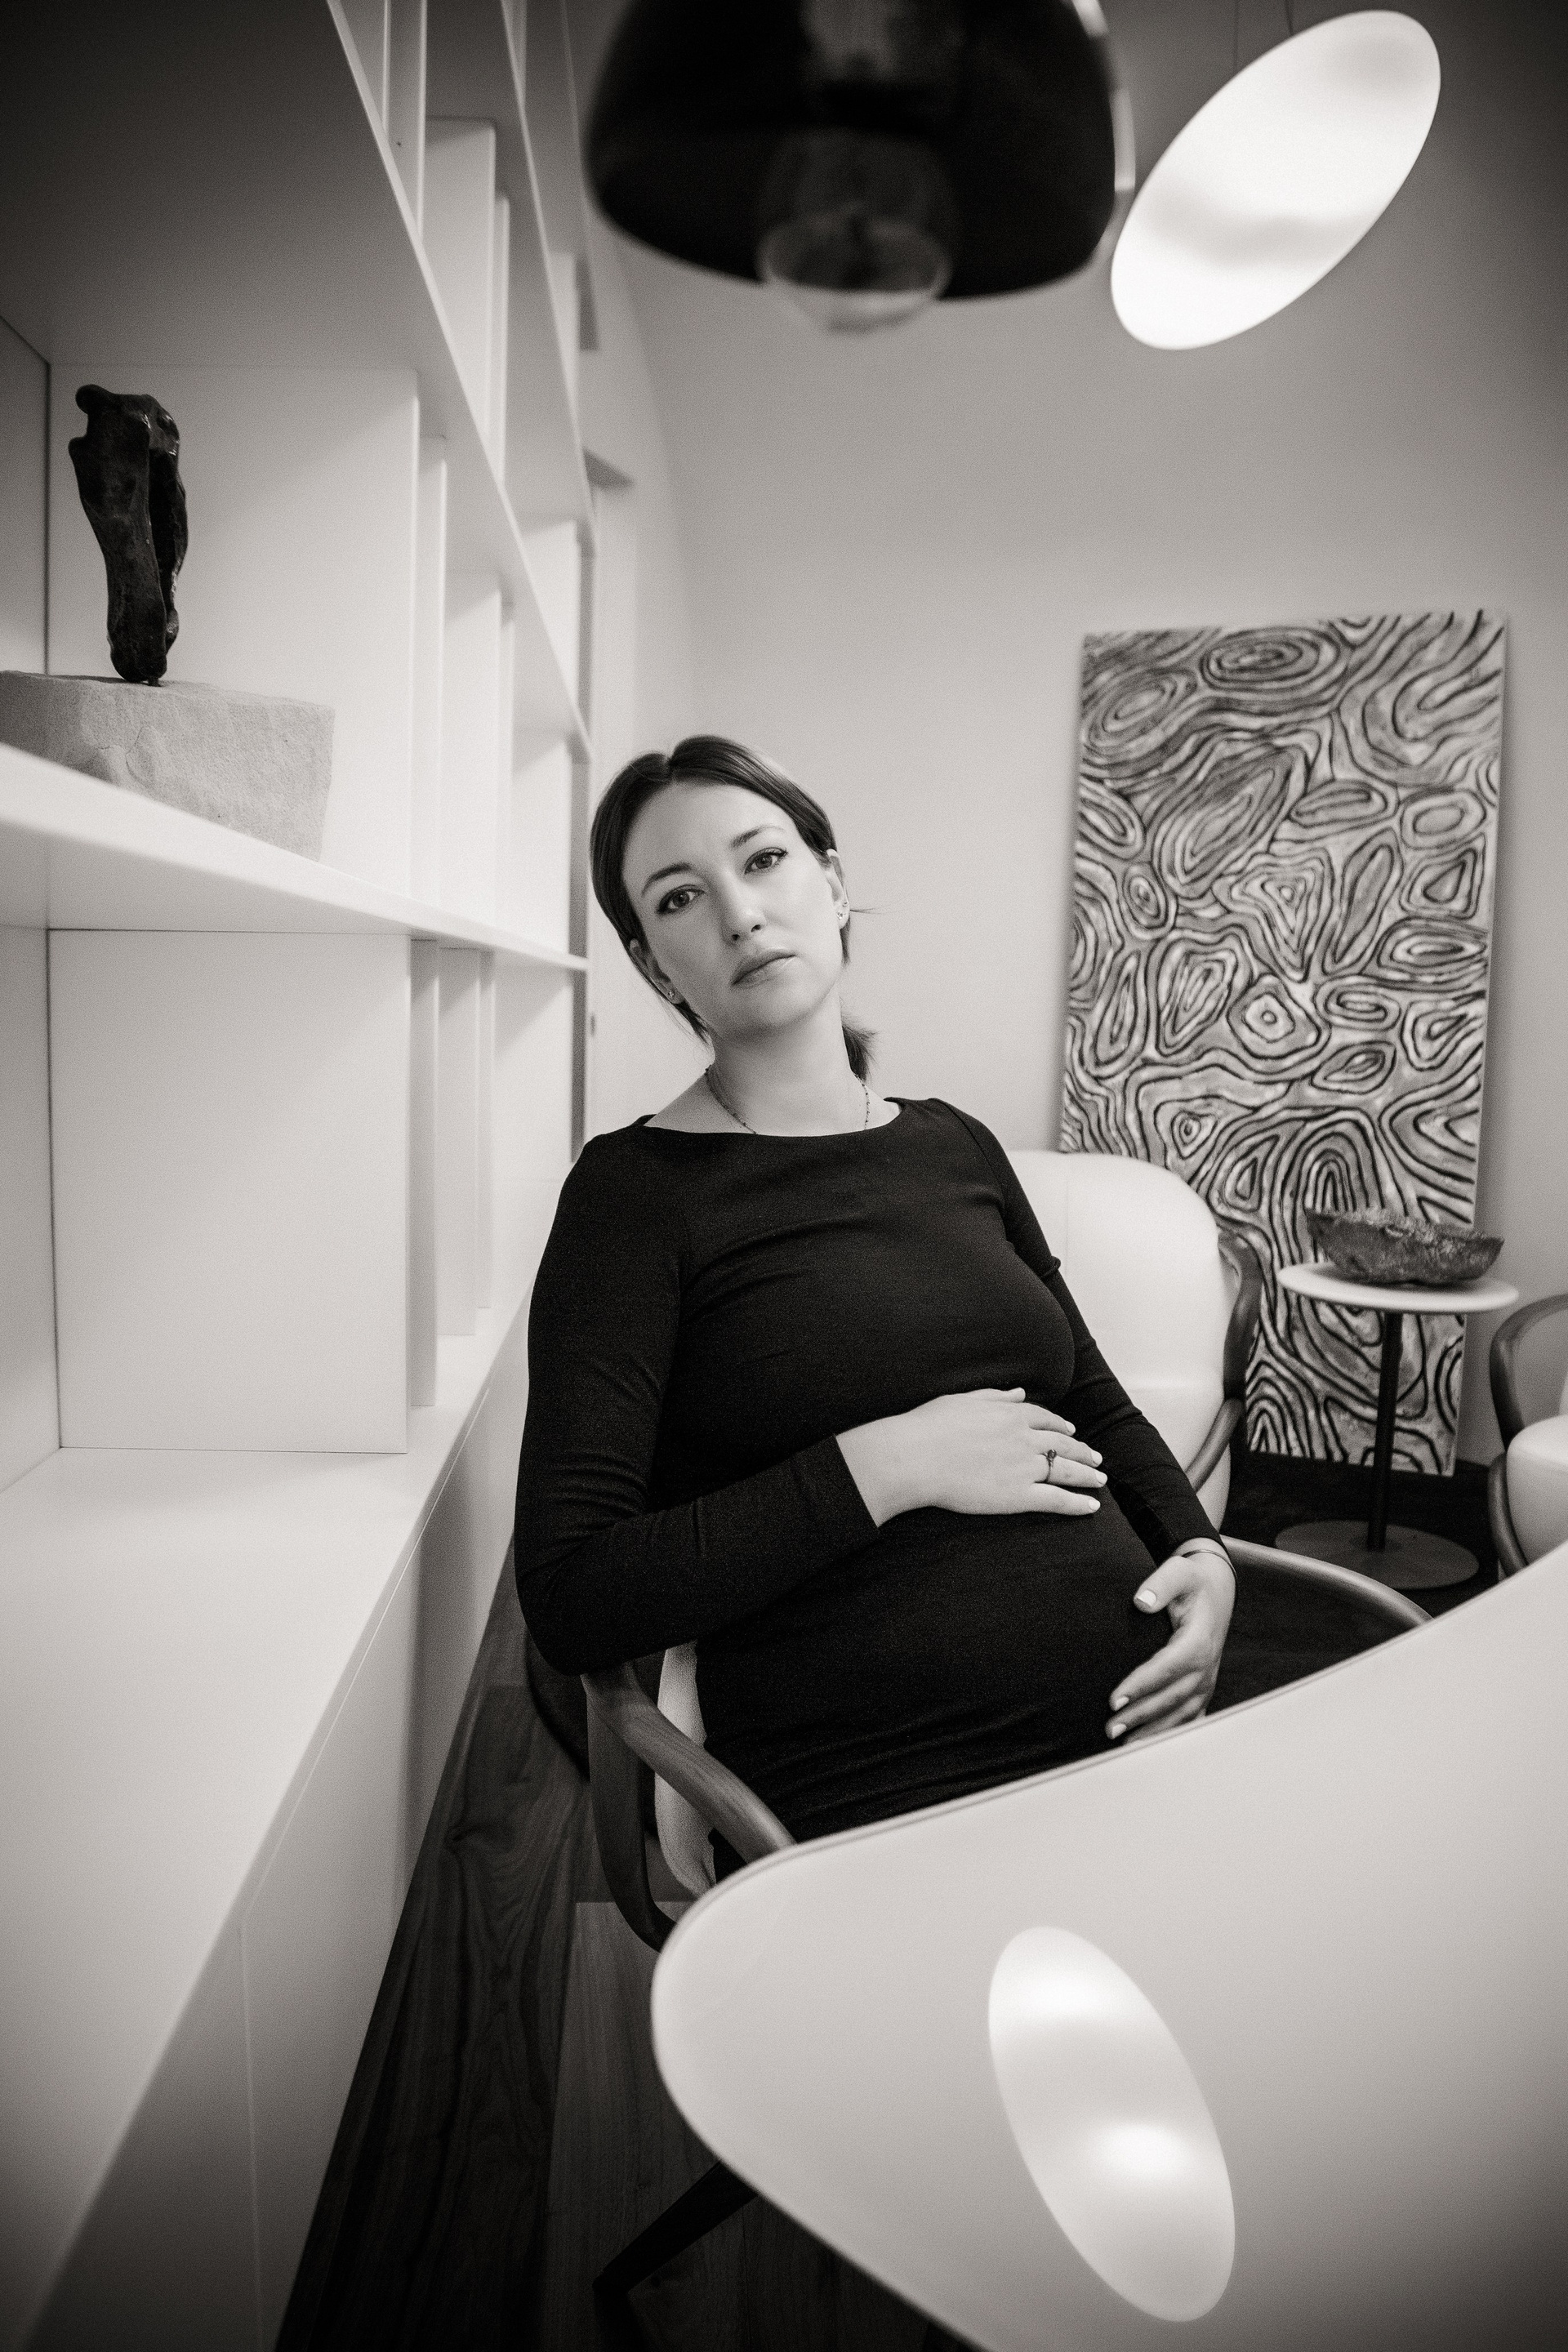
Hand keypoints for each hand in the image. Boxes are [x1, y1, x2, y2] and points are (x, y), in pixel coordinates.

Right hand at [838, 1388, 1106, 1524]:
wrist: (916, 1457)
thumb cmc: (930, 1427)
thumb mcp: (963, 1400)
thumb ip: (996, 1396)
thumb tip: (1020, 1392)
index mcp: (1010, 1414)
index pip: (1045, 1419)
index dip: (1061, 1426)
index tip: (1070, 1431)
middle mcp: (1024, 1438)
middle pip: (1062, 1444)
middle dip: (1082, 1451)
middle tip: (1096, 1458)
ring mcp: (1024, 1467)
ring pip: (1065, 1471)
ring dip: (1087, 1474)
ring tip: (1101, 1479)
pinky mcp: (1019, 1496)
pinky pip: (1056, 1500)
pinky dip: (1077, 1503)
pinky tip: (1091, 1507)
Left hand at [1106, 1542, 1234, 1744]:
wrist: (1217, 1589)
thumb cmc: (1192, 1581)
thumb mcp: (1178, 1572)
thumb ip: (1160, 1584)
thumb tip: (1140, 1600)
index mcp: (1198, 1640)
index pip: (1167, 1668)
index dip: (1141, 1685)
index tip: (1113, 1700)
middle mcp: (1206, 1666)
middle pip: (1171, 1697)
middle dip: (1141, 1716)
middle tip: (1110, 1728)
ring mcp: (1207, 1679)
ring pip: (1182, 1713)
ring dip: (1154, 1730)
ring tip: (1124, 1743)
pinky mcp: (1204, 1686)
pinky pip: (1191, 1715)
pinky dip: (1173, 1732)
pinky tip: (1153, 1745)